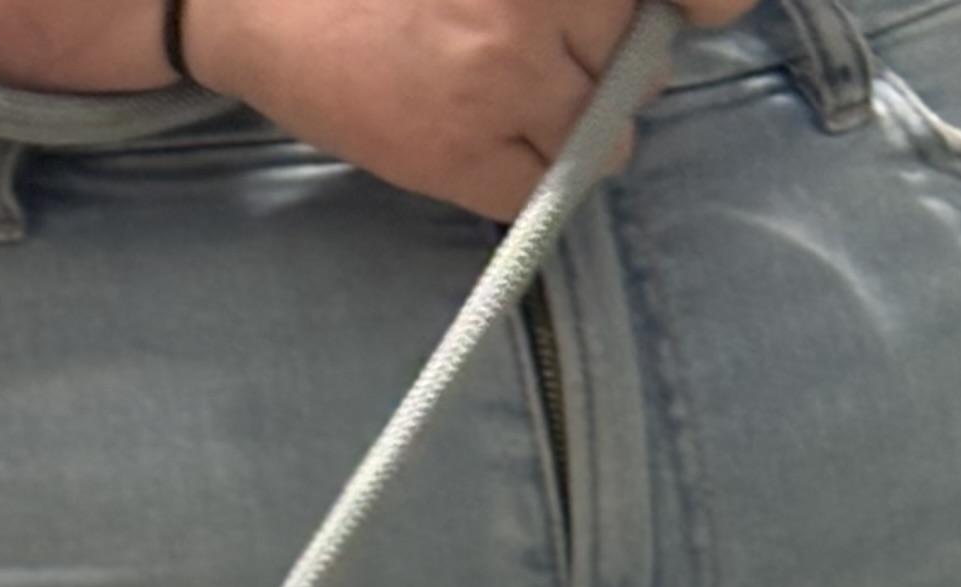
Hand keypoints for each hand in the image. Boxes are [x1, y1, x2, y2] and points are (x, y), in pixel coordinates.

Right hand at [172, 0, 758, 218]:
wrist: (263, 1)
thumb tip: (666, 16)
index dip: (697, 7)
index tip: (692, 14)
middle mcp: (545, 2)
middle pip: (638, 58)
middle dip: (604, 60)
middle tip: (539, 51)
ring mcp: (506, 77)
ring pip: (600, 136)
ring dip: (571, 129)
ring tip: (505, 99)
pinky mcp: (461, 151)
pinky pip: (536, 194)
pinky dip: (523, 183)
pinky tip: (481, 146)